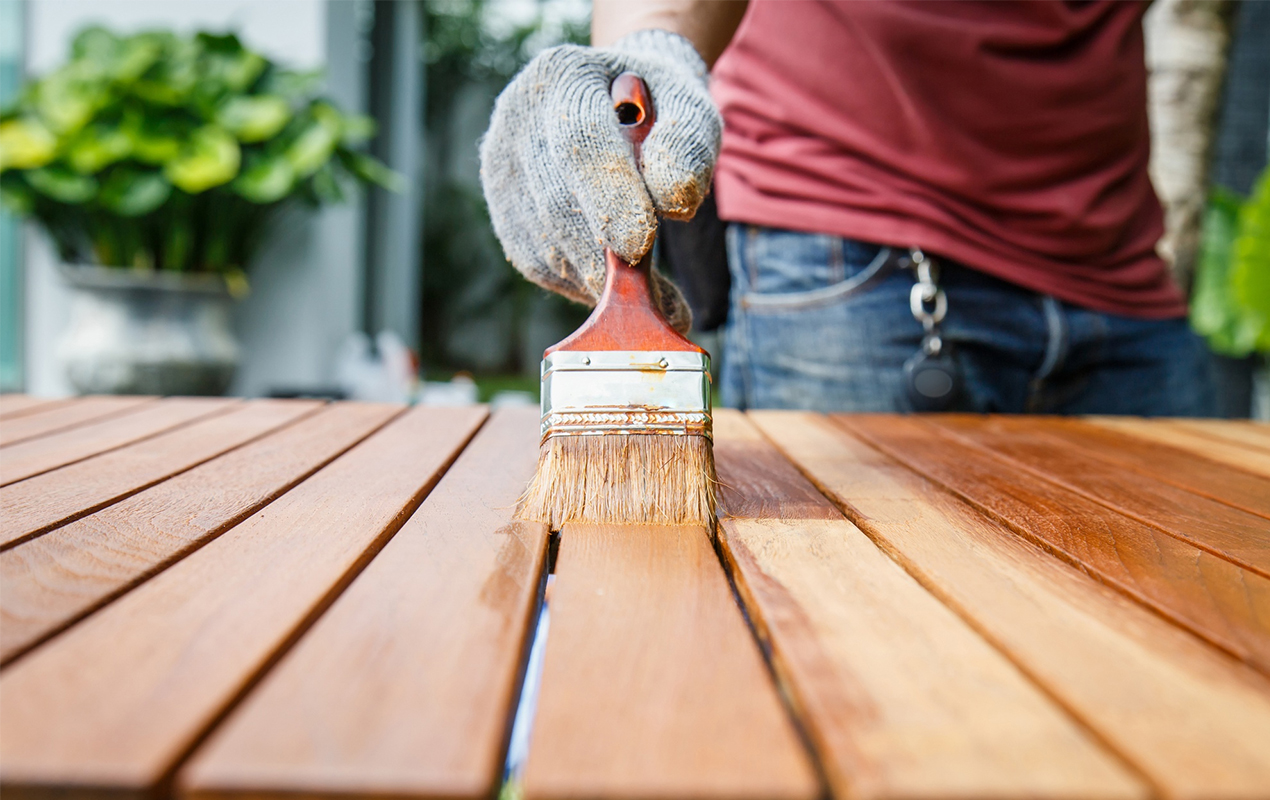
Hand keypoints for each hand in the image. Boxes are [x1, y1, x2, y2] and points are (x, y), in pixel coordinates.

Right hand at [479, 30, 720, 332]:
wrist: (620, 106)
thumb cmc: (659, 109)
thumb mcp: (690, 109)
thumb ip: (689, 145)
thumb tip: (674, 200)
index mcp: (564, 76)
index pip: (580, 142)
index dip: (609, 197)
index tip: (639, 247)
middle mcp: (518, 121)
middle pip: (556, 204)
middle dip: (605, 258)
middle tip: (654, 301)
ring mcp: (502, 171)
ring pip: (544, 244)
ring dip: (597, 279)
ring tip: (648, 297)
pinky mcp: (505, 216)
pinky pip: (540, 264)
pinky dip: (581, 283)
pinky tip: (614, 279)